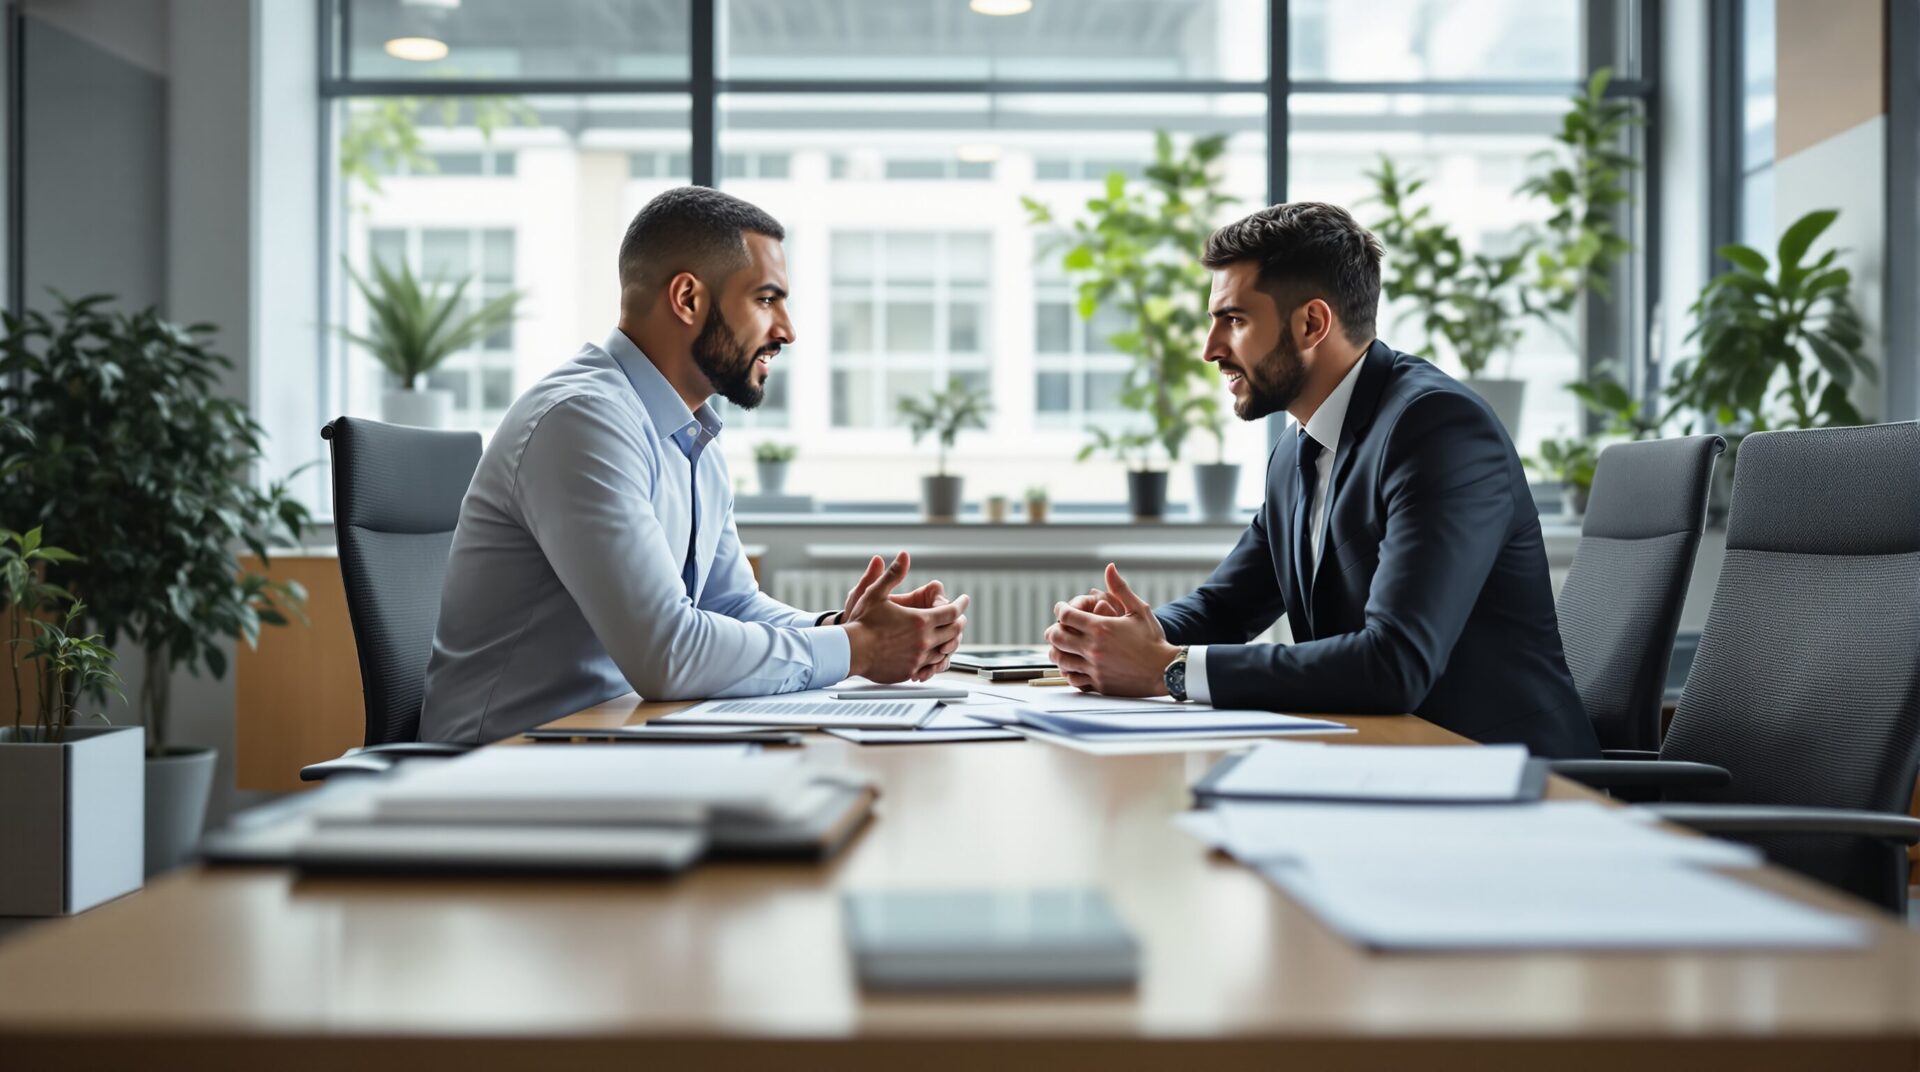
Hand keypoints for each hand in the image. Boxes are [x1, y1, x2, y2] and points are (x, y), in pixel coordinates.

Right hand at [842, 552, 970, 682]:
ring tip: (949, 635)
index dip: (961, 604)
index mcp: (920, 620)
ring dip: (950, 641)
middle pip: (954, 631)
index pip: (952, 612)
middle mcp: (924, 640)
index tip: (964, 600)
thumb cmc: (862, 622)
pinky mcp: (911, 671)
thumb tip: (904, 556)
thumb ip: (893, 574)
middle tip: (960, 618)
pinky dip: (936, 659)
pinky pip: (931, 666)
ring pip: (945, 650)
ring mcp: (919, 658)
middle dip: (960, 623)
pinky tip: (934, 654)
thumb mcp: (876, 593)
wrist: (850, 651)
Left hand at [1043, 563, 1176, 695]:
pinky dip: (1068, 671)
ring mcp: (1095, 668)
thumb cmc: (1153, 639)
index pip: (1066, 616)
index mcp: (1101, 628)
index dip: (1060, 609)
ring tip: (1061, 646)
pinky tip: (1073, 665)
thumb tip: (1109, 567)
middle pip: (1056, 637)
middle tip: (1056, 628)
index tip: (1062, 608)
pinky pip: (1073, 679)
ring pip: (1061, 660)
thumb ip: (1120, 588)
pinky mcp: (1099, 684)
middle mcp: (1094, 648)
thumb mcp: (1139, 609)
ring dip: (1057, 651)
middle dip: (1053, 630)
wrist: (1166, 670)